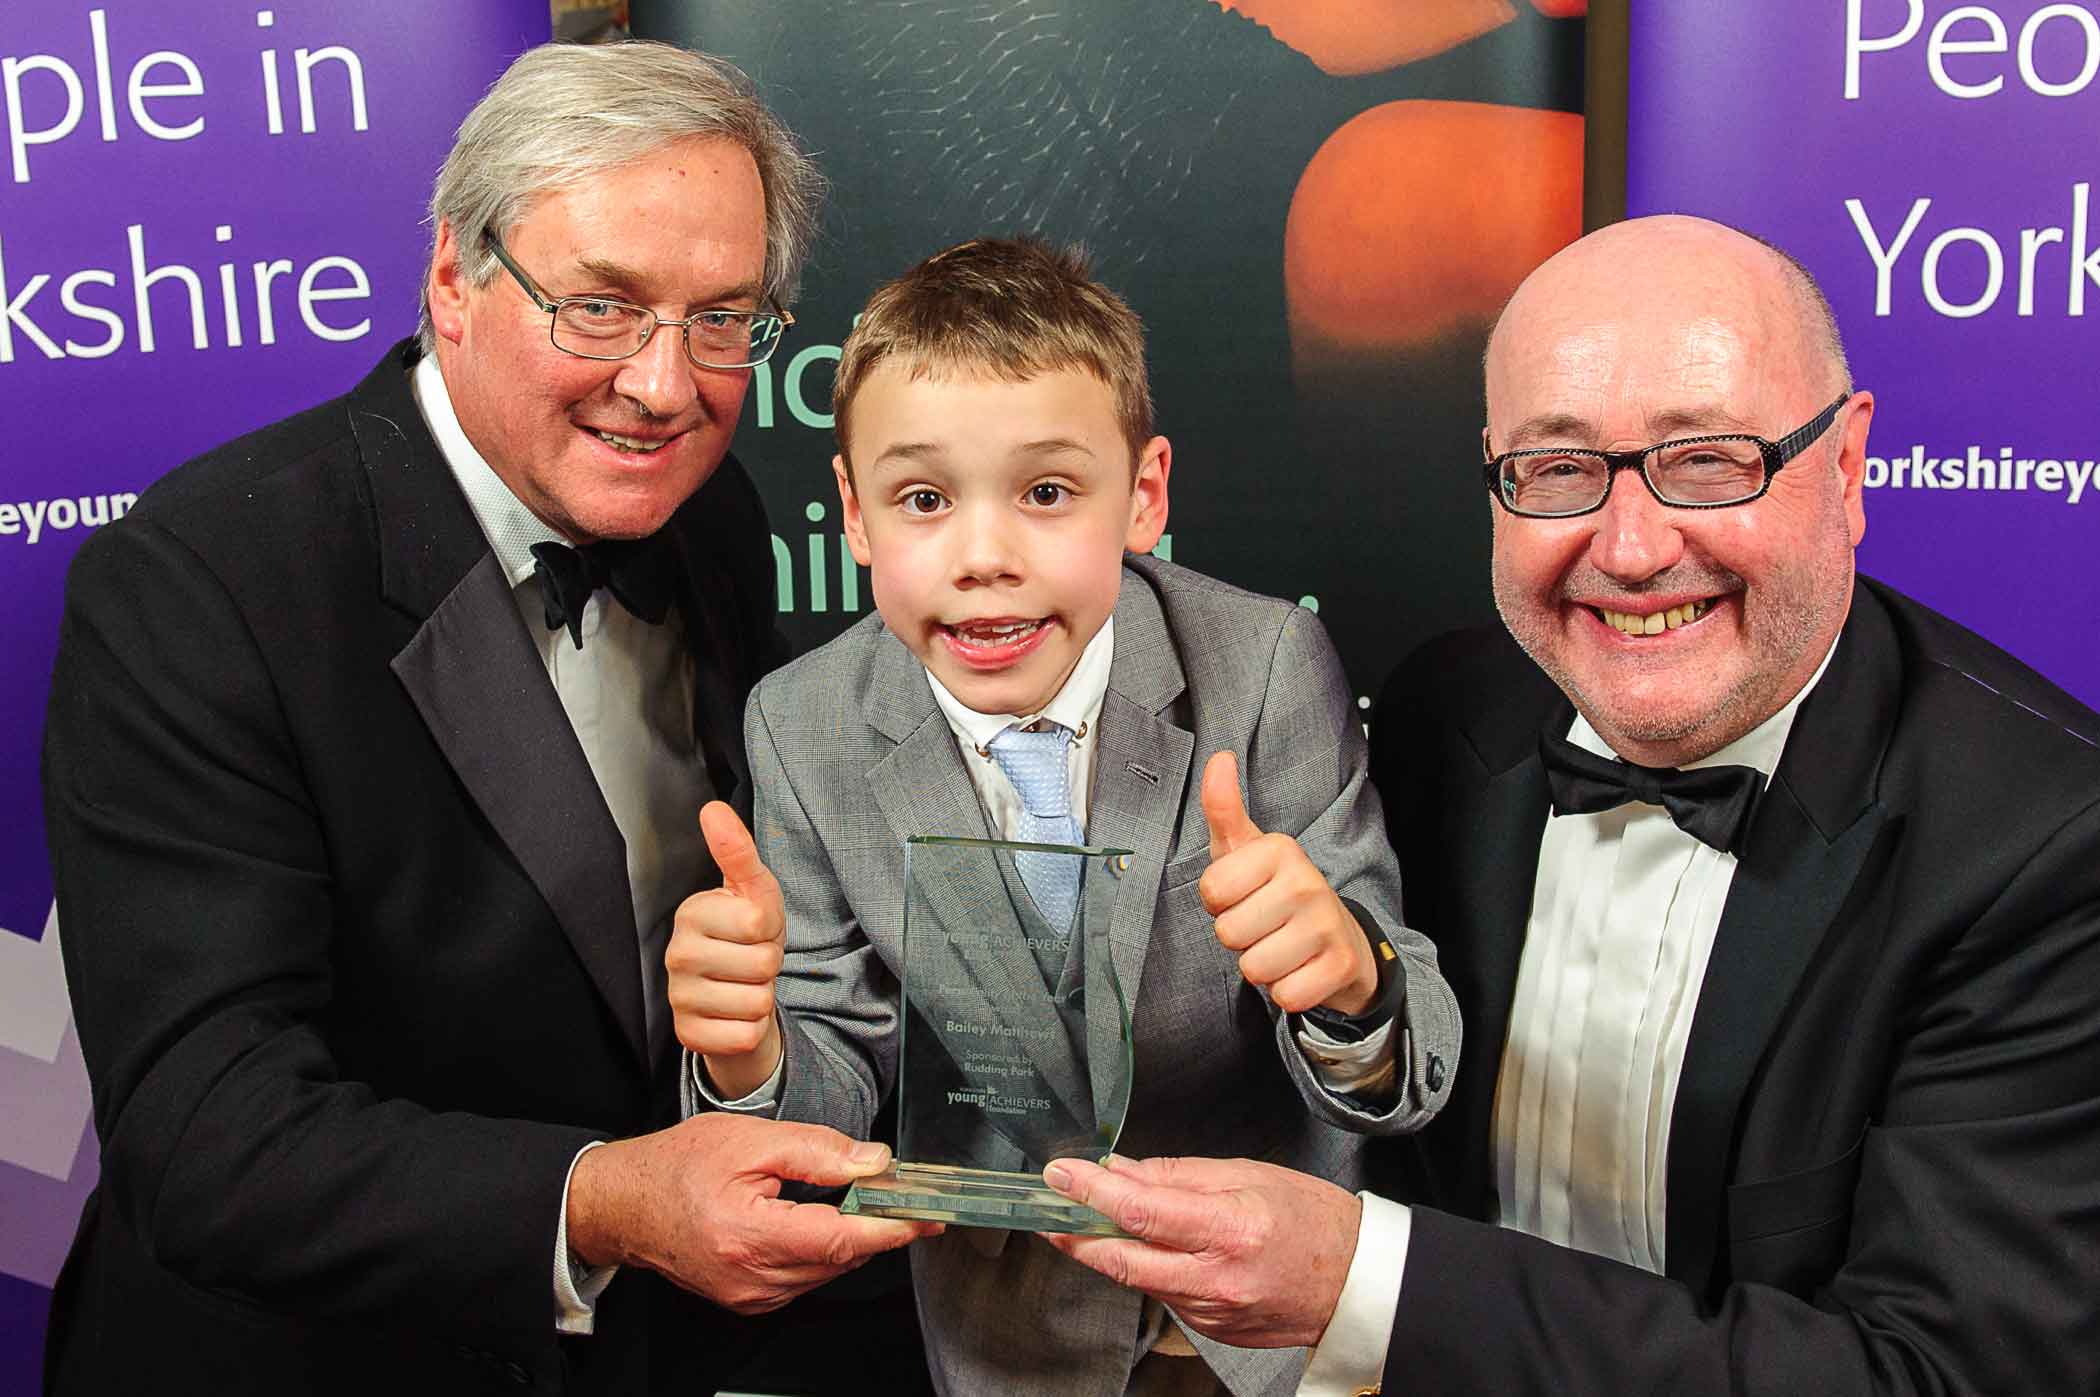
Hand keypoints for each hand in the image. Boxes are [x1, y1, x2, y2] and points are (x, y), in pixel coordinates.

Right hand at [566, 1114, 937, 1313]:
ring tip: (862, 1200)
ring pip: (825, 1271)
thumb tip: (873, 1161)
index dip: (892, 1228)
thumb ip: (817, 1151)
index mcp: (750, 1236)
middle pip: (840, 1258)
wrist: (624, 1204)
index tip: (928, 1218)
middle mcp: (751, 1278)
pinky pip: (803, 1277)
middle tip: (903, 1194)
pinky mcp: (748, 1299)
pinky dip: (822, 1250)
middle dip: (878, 1226)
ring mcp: (749, 1296)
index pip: (842, 1239)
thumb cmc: (677, 1166)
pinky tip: (821, 1220)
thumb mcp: (750, 1140)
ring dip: (851, 1238)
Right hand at [667, 802, 786, 1098]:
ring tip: (744, 985)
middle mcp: (677, 955)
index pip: (759, 922)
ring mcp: (678, 997)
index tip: (754, 930)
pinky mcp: (689, 1036)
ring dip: (762, 997)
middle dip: (768, 964)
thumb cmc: (746, 935)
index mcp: (691, 913)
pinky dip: (752, 1029)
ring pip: (757, 1001)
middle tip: (751, 960)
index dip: (770, 929)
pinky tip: (735, 1014)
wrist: (734, 994)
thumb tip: (713, 809)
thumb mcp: (752, 891)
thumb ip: (737, 851)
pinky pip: (745, 1034)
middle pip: (762, 963)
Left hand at [1039, 1154, 1360, 1348]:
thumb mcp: (1246, 1175)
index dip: (1091, 1193)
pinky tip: (1156, 1249)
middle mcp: (1217, 1279)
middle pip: (1122, 1261)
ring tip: (1098, 1220)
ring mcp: (1213, 1312)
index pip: (1140, 1212)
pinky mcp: (1212, 1329)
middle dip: (1074, 1236)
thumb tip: (1121, 1172)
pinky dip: (1151, 1269)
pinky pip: (1165, 1295)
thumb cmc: (1311, 1220)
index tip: (1061, 1176)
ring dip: (1112, 1251)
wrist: (1356, 1281)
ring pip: (1140, 1279)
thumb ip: (1177, 1175)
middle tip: (1046, 1213)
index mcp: (1229, 1230)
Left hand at [1200, 751, 1377, 1014]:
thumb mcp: (1246, 850)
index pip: (1211, 892)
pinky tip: (1300, 970)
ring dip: (1261, 967)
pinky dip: (1286, 991)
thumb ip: (1224, 809)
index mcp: (1279, 850)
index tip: (1243, 896)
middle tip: (1263, 926)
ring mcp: (1327, 924)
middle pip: (1229, 934)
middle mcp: (1306, 881)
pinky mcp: (1341, 965)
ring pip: (1254, 968)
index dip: (1219, 903)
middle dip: (1239, 939)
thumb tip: (1218, 757)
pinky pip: (1285, 995)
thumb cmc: (1277, 892)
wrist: (1339, 937)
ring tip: (1280, 947)